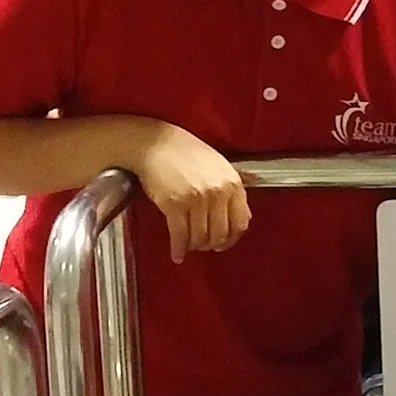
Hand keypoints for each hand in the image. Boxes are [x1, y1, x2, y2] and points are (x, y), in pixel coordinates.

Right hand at [126, 125, 250, 261]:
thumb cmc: (183, 152)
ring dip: (194, 246)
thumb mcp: (218, 167)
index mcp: (232, 183)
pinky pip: (180, 235)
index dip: (232, 238)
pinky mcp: (174, 204)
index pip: (241, 222)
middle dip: (211, 245)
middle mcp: (218, 192)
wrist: (153, 142)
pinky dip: (178, 248)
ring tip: (189, 245)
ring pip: (201, 238)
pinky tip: (177, 253)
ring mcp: (197, 199)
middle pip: (221, 234)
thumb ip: (231, 191)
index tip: (225, 243)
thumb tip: (242, 218)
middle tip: (204, 246)